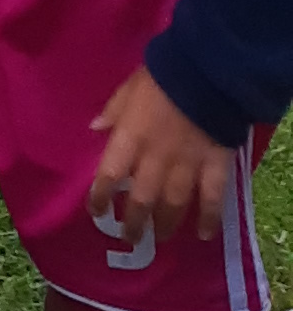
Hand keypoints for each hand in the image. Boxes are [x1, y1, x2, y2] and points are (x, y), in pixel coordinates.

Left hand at [90, 61, 232, 242]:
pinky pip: (212, 198)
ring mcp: (187, 164)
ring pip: (173, 204)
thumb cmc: (162, 76)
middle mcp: (155, 158)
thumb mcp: (128, 88)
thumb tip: (95, 128)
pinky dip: (209, 218)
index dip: (100, 197)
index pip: (109, 175)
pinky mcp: (215, 165)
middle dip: (135, 222)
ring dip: (165, 224)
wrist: (206, 72)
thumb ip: (113, 112)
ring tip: (159, 238)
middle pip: (142, 199)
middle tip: (130, 238)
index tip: (96, 212)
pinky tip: (203, 234)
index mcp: (130, 138)